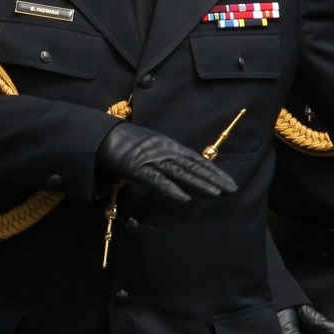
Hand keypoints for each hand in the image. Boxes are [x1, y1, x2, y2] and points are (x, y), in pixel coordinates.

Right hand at [95, 124, 237, 203]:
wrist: (101, 135)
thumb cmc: (125, 141)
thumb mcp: (151, 145)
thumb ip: (166, 157)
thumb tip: (183, 170)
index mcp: (168, 145)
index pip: (196, 160)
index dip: (213, 171)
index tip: (229, 182)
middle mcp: (164, 151)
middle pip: (193, 166)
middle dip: (213, 178)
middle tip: (232, 190)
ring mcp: (151, 159)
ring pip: (180, 173)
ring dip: (199, 184)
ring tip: (217, 194)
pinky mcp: (136, 168)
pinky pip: (156, 181)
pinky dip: (170, 189)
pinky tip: (184, 198)